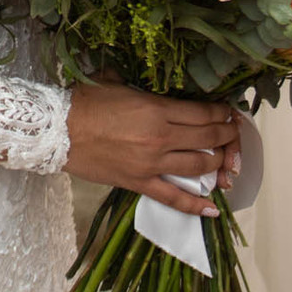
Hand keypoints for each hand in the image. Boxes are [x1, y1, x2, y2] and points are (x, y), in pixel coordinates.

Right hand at [64, 80, 241, 216]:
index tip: (229, 113)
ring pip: (198, 167)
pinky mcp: (139, 183)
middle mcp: (160, 138)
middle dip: (227, 136)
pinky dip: (195, 206)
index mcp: (156, 109)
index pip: (202, 113)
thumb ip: (140, 84)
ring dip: (217, 164)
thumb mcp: (115, 81)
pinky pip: (173, 198)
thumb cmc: (83, 101)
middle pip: (207, 139)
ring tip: (224, 160)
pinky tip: (213, 209)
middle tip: (233, 134)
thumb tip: (151, 82)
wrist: (57, 131)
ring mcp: (151, 164)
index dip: (221, 114)